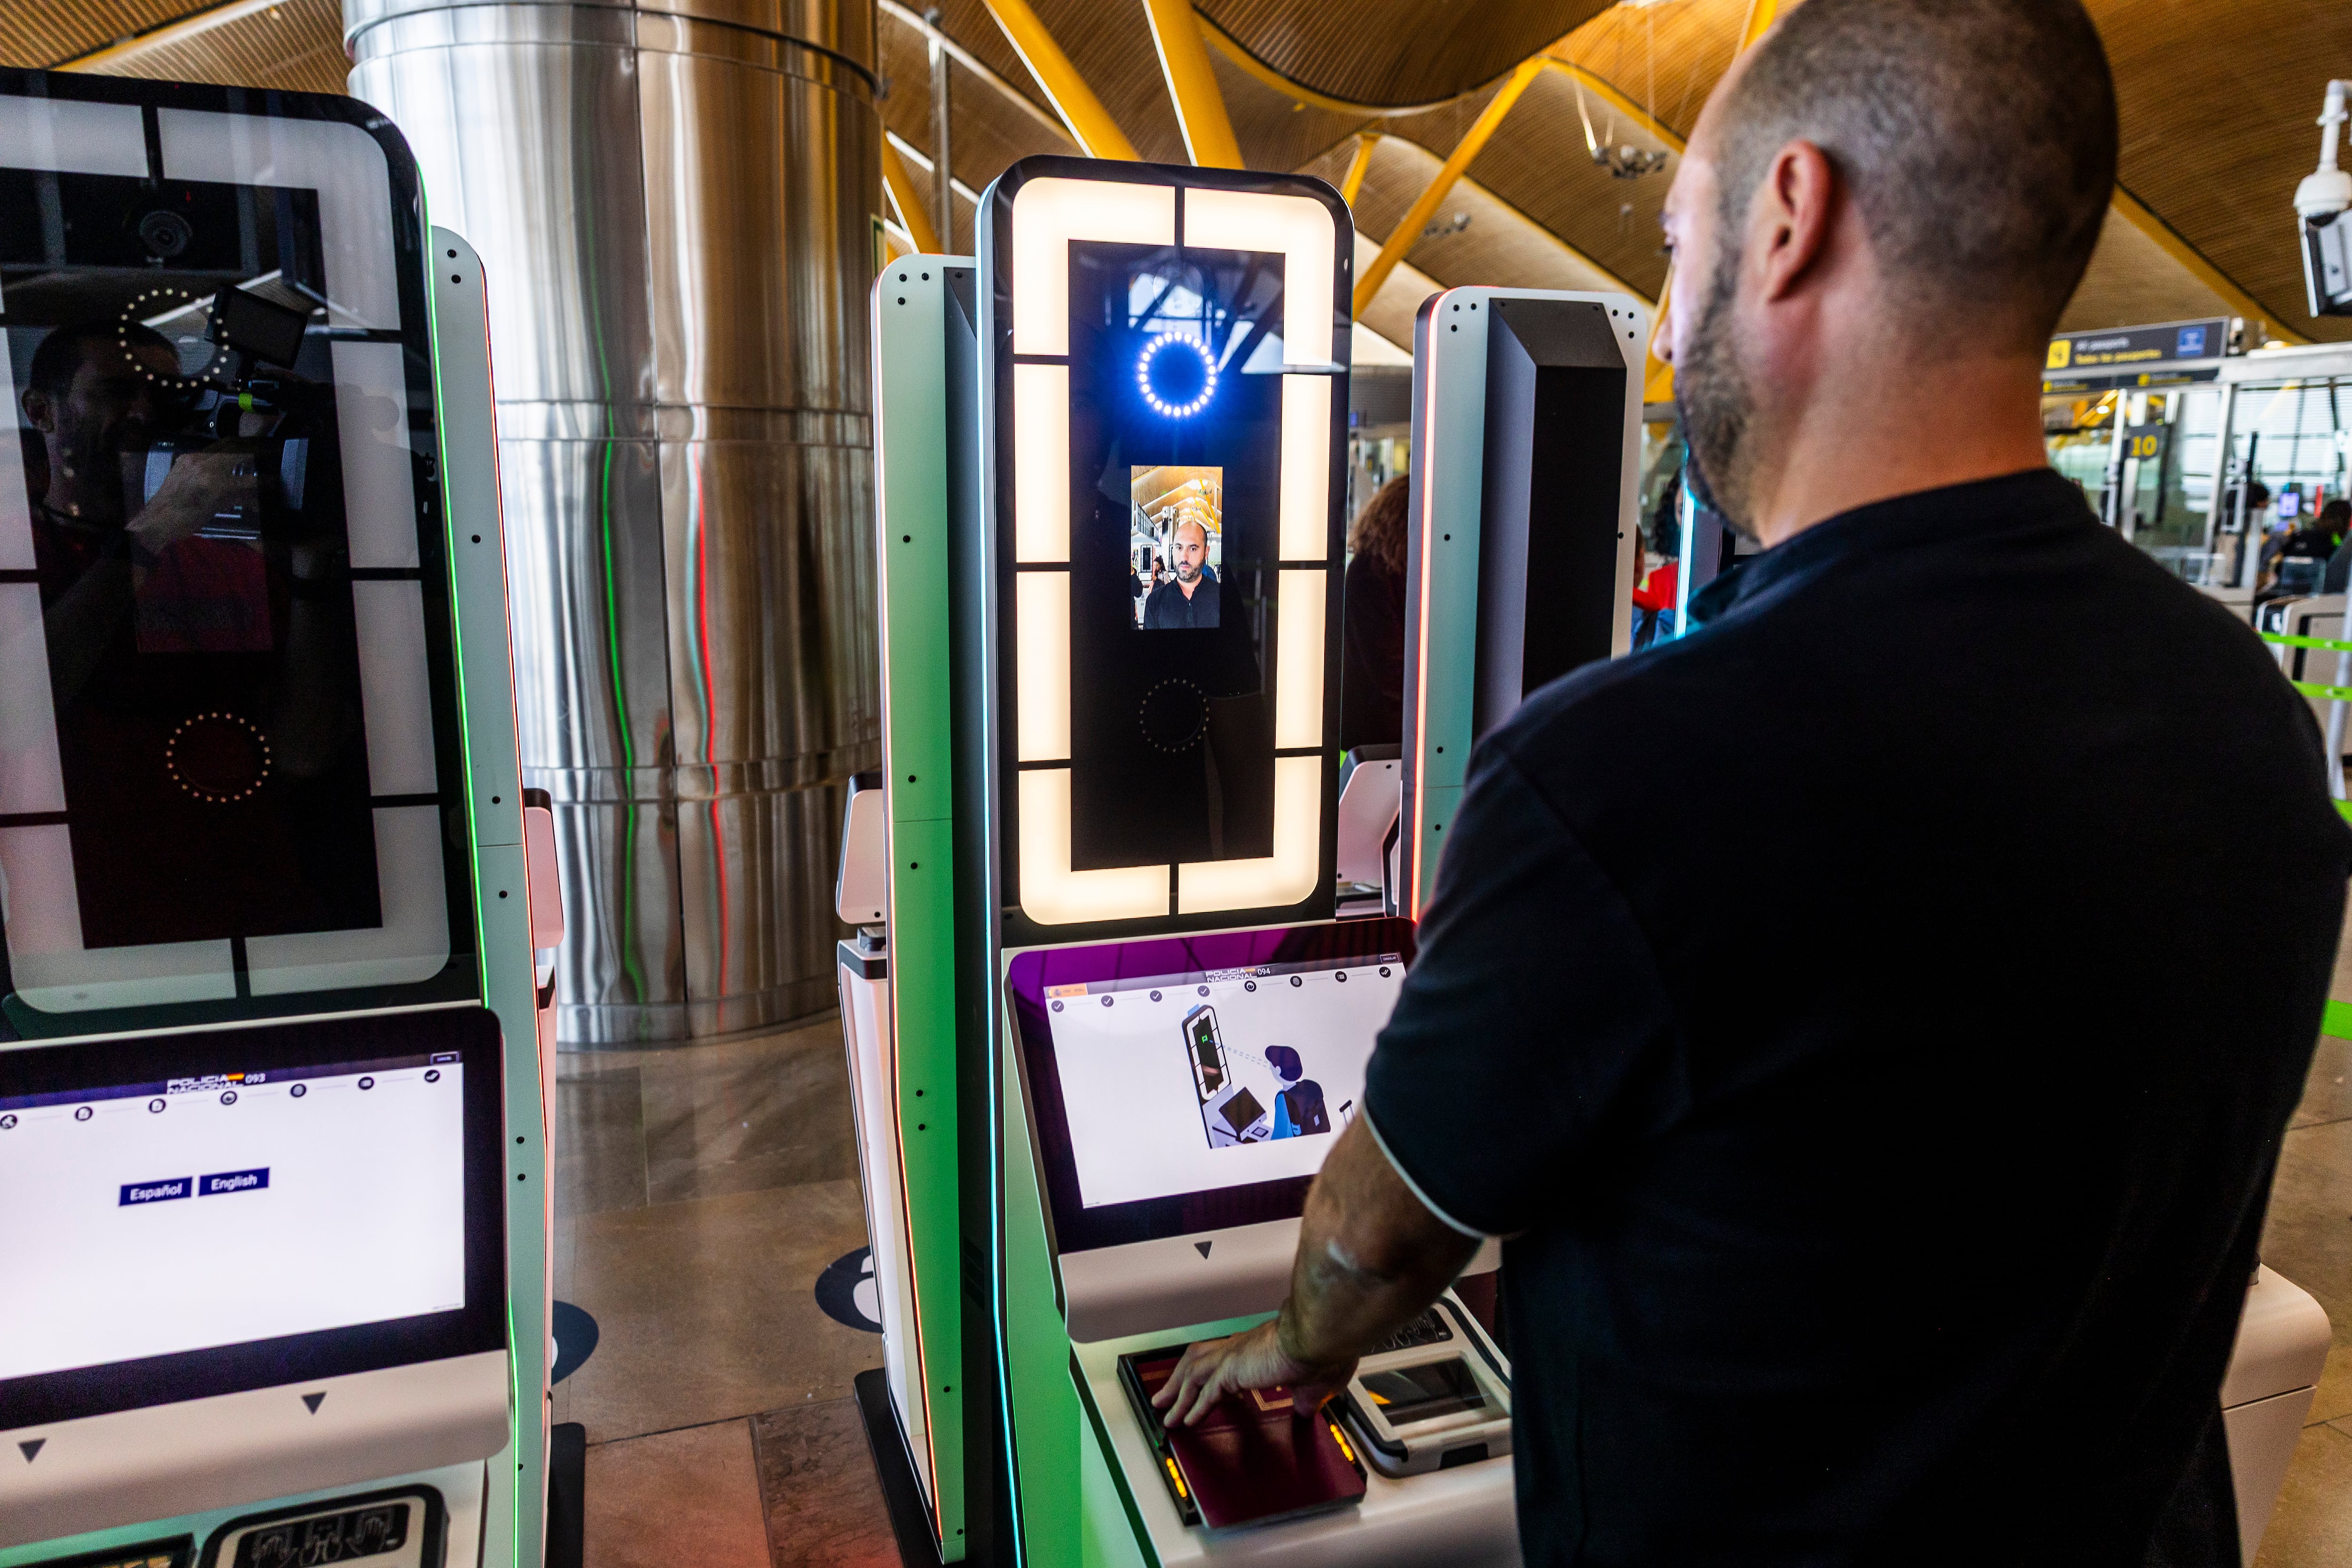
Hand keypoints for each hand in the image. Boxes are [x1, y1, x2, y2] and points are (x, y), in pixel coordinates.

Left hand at [129, 447, 253, 552]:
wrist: (157, 518)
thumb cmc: (187, 520)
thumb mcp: (215, 509)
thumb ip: (235, 497)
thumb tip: (255, 496)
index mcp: (215, 481)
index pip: (246, 478)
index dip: (260, 481)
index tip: (270, 480)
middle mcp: (204, 465)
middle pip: (235, 450)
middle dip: (250, 454)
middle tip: (260, 458)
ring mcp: (192, 459)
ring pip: (220, 447)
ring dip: (234, 452)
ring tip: (244, 457)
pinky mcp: (184, 459)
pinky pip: (206, 452)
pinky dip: (217, 456)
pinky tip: (221, 463)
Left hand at [1149, 1316, 1357, 1427]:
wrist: (1321, 1337)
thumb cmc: (1324, 1349)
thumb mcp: (1315, 1381)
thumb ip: (1306, 1395)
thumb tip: (1305, 1407)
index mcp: (1260, 1346)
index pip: (1225, 1358)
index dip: (1211, 1373)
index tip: (1204, 1388)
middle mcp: (1242, 1346)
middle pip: (1198, 1359)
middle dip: (1179, 1379)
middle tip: (1165, 1396)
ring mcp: (1235, 1355)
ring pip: (1193, 1371)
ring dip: (1177, 1392)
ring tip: (1165, 1410)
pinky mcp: (1233, 1368)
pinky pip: (1205, 1391)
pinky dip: (1193, 1406)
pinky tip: (1185, 1420)